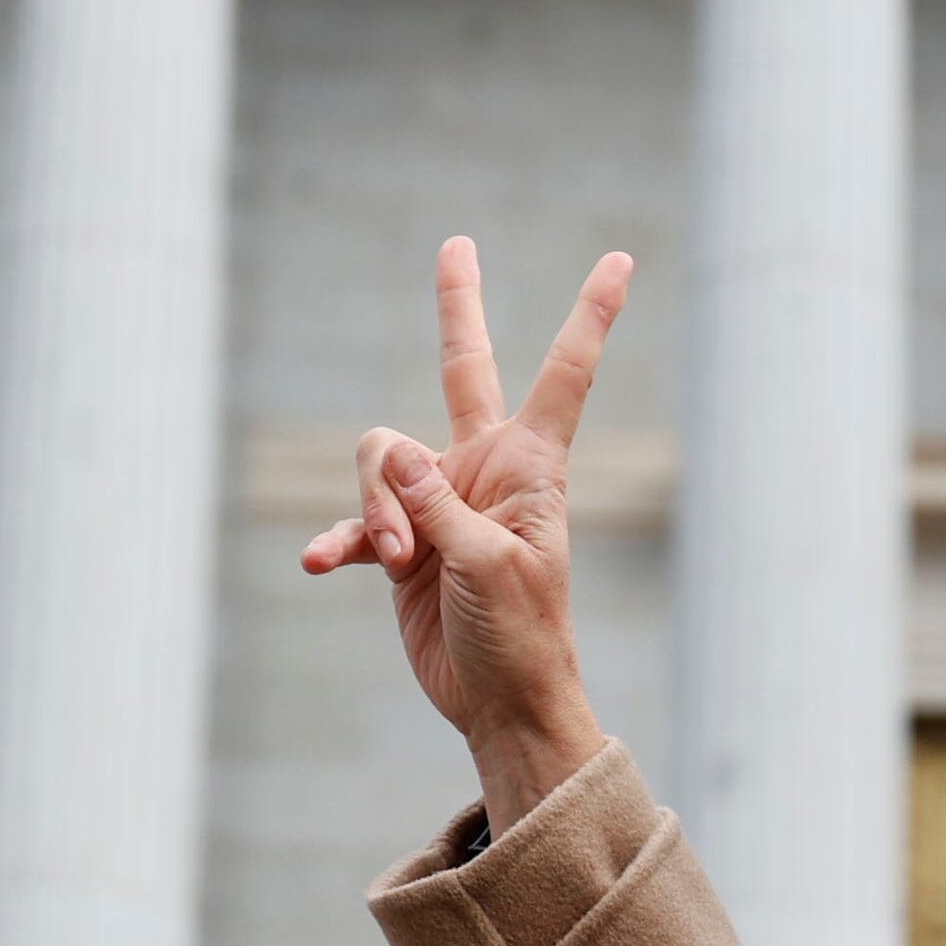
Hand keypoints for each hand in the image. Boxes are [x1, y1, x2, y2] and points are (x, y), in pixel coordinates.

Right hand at [302, 237, 630, 828]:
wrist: (500, 701)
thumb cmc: (520, 635)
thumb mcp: (487, 565)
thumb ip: (438, 504)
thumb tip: (393, 451)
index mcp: (530, 465)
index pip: (564, 373)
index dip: (590, 316)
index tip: (621, 260)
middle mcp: (484, 468)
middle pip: (464, 368)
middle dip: (458, 307)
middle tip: (456, 244)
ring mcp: (439, 501)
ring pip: (382, 458)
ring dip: (377, 509)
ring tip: (400, 561)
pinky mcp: (402, 542)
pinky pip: (356, 521)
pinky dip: (341, 539)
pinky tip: (323, 567)